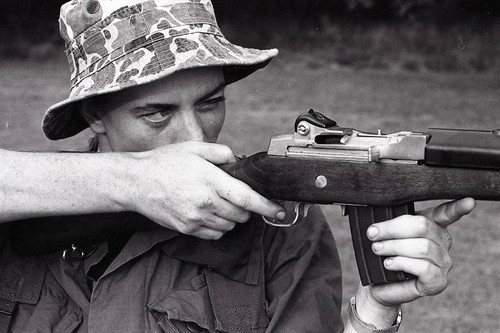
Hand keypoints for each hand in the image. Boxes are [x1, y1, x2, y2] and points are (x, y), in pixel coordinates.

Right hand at [126, 141, 284, 238]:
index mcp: (210, 180)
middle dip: (246, 208)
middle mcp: (204, 202)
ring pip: (229, 226)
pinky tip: (210, 213)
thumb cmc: (164, 163)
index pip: (246, 198)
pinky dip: (219, 226)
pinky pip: (214, 234)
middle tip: (238, 197)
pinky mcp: (187, 229)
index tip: (280, 210)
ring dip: (232, 217)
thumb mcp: (194, 148)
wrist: (136, 183)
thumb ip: (221, 153)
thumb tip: (239, 161)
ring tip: (220, 203)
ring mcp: (195, 219)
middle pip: (241, 215)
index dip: (267, 206)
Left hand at [353, 198, 475, 327]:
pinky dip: (402, 263)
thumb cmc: (384, 255)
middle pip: (423, 227)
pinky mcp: (438, 282)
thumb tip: (375, 228)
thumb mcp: (385, 235)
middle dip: (393, 229)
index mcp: (433, 226)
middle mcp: (443, 243)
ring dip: (394, 246)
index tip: (469, 201)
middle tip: (372, 234)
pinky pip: (424, 268)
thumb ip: (387, 226)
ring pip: (422, 247)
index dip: (457, 207)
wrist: (379, 284)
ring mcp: (443, 263)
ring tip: (377, 249)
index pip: (446, 213)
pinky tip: (389, 263)